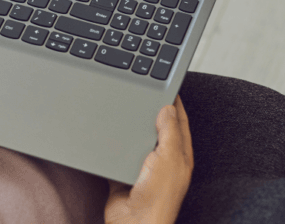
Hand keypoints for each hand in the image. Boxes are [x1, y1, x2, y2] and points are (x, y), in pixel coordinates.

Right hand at [104, 95, 192, 223]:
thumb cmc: (158, 199)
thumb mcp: (169, 158)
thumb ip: (169, 132)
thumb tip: (168, 107)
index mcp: (178, 155)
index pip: (178, 121)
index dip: (173, 102)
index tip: (166, 85)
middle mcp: (162, 160)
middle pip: (156, 128)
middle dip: (150, 110)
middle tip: (142, 90)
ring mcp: (142, 167)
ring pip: (134, 138)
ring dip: (128, 125)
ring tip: (122, 106)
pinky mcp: (122, 173)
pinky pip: (115, 153)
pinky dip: (110, 143)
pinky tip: (105, 132)